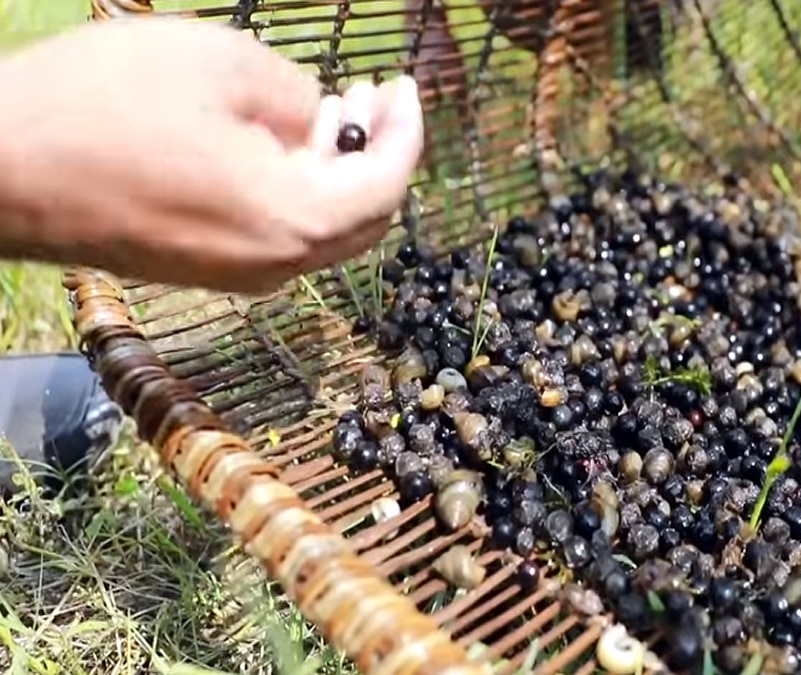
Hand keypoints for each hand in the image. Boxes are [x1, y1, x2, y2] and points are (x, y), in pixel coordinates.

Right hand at [0, 18, 423, 292]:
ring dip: (339, 170)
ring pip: (323, 229)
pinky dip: (300, 190)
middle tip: (376, 95)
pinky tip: (283, 142)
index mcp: (292, 220)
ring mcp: (238, 275)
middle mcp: (276, 264)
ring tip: (335, 107)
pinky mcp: (204, 268)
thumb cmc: (97, 108)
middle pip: (365, 217)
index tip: (406, 88)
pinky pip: (280, 235)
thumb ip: (293, 90)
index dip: (406, 131)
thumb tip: (318, 113)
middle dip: (379, 152)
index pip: (386, 184)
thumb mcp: (216, 64)